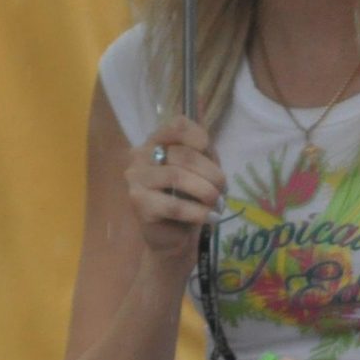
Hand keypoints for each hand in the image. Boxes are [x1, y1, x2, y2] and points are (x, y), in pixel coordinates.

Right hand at [127, 118, 224, 264]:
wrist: (172, 233)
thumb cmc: (187, 196)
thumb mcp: (201, 170)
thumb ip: (204, 153)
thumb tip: (206, 146)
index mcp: (156, 142)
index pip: (176, 126)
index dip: (198, 135)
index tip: (209, 150)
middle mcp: (140, 155)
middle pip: (183, 155)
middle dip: (211, 173)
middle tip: (223, 190)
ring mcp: (136, 179)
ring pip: (177, 177)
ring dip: (206, 191)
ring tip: (217, 204)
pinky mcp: (138, 203)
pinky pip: (174, 205)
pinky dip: (198, 212)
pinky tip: (210, 217)